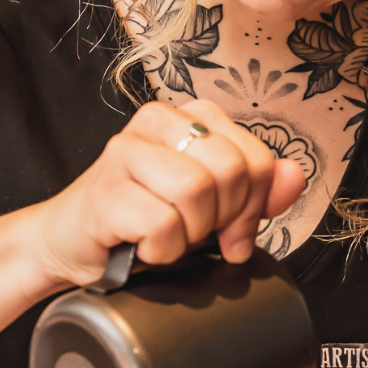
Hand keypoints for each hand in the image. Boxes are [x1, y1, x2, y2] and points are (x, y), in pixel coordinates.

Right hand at [29, 99, 306, 289]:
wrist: (72, 244)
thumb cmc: (143, 220)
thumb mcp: (214, 205)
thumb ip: (258, 190)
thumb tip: (294, 177)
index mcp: (191, 116)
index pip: (257, 158)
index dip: (254, 206)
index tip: (232, 230)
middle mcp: (158, 120)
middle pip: (231, 171)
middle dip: (223, 219)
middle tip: (195, 233)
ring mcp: (125, 151)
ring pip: (197, 192)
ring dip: (189, 234)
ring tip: (166, 236)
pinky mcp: (103, 190)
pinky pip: (162, 224)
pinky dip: (160, 250)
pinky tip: (142, 245)